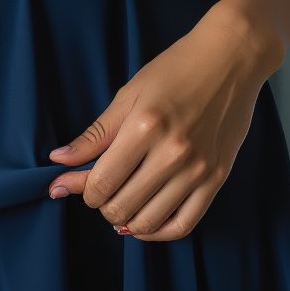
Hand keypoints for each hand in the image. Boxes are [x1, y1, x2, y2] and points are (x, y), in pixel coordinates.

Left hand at [43, 2, 276, 239]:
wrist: (231, 58)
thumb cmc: (176, 69)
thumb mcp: (129, 95)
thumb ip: (94, 134)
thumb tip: (58, 161)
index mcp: (144, 127)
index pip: (101, 183)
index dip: (82, 191)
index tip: (75, 185)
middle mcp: (172, 153)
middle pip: (122, 207)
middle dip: (102, 205)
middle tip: (101, 191)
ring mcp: (199, 169)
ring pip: (149, 221)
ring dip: (126, 221)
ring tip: (120, 206)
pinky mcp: (218, 178)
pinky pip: (184, 224)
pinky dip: (159, 232)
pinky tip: (145, 222)